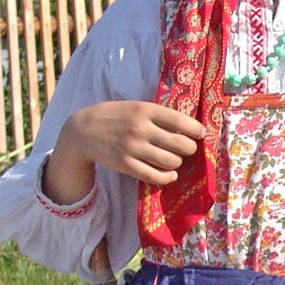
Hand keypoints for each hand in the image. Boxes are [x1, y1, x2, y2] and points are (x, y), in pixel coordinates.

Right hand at [43, 100, 207, 203]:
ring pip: (171, 162)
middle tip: (186, 149)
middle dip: (189, 148)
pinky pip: (155, 176)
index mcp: (145, 110)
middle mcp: (141, 128)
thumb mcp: (136, 107)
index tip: (201, 134)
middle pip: (181, 144)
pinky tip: (169, 174)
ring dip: (178, 163)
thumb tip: (189, 127)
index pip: (180, 121)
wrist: (83, 131)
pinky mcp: (126, 165)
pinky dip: (167, 177)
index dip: (196, 130)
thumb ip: (158, 115)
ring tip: (174, 160)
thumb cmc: (115, 117)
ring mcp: (133, 148)